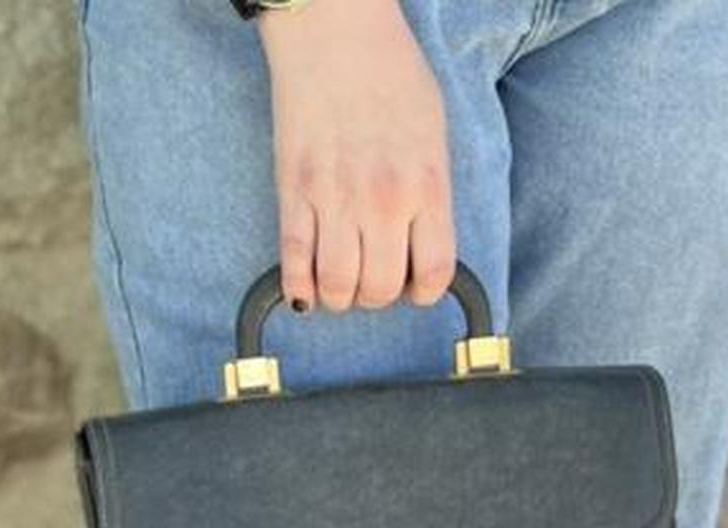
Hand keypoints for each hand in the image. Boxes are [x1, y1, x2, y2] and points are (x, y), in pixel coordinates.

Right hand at [257, 0, 456, 312]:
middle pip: (380, 290)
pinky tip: (305, 290)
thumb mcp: (433, 134)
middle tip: (371, 279)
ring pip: (338, 288)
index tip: (413, 286)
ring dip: (339, 297)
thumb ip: (431, 193)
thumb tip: (420, 244)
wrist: (335, 31)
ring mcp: (335, 201)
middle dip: (377, 297)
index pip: (433, 274)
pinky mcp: (294, 194)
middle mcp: (383, 202)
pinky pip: (295, 264)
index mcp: (426, 186)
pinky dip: (299, 289)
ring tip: (340, 282)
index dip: (423, 292)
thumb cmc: (390, 74)